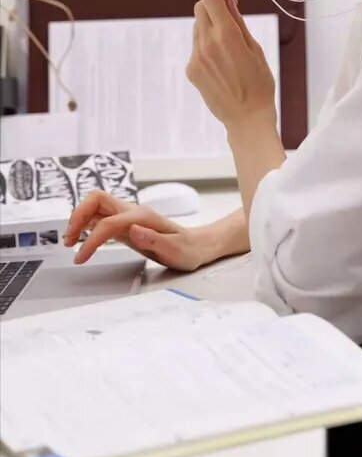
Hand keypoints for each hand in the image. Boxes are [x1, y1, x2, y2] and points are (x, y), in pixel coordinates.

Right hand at [65, 190, 217, 270]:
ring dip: (79, 219)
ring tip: (71, 241)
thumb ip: (154, 240)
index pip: (108, 223)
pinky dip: (87, 225)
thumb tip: (134, 230)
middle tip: (69, 240)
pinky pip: (101, 217)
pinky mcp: (126, 225)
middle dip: (77, 216)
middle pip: (96, 199)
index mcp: (143, 217)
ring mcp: (128, 216)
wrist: (197, 246)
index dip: (91, 240)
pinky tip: (82, 238)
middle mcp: (133, 212)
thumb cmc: (187, 250)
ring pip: (96, 206)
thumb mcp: (175, 250)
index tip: (81, 257)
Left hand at [186, 0, 276, 130]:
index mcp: (226, 35)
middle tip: (229, 23)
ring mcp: (196, 58)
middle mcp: (207, 44)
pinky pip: (196, 48)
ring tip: (228, 50)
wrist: (247, 118)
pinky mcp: (191, 70)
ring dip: (210, 29)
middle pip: (200, 9)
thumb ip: (238, 21)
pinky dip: (206, 48)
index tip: (229, 3)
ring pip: (197, 28)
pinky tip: (221, 65)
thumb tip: (228, 0)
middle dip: (213, 10)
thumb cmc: (259, 83)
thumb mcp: (255, 48)